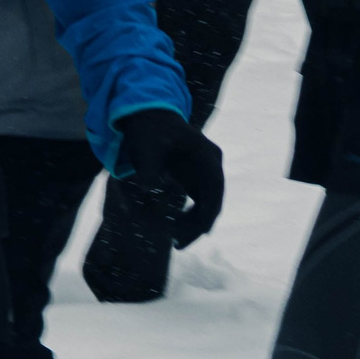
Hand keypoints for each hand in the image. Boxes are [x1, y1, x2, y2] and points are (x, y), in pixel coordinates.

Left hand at [114, 108, 224, 247]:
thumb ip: (149, 168)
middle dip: (199, 224)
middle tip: (178, 243)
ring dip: (194, 223)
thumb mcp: (146, 146)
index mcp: (206, 153)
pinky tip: (178, 231)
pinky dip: (189, 216)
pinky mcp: (194, 177)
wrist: (145, 115)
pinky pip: (198, 202)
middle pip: (213, 199)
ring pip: (207, 204)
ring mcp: (204, 171)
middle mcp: (210, 164)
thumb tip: (146, 189)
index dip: (208, 212)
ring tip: (175, 240)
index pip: (214, 187)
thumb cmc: (147, 128)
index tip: (201, 233)